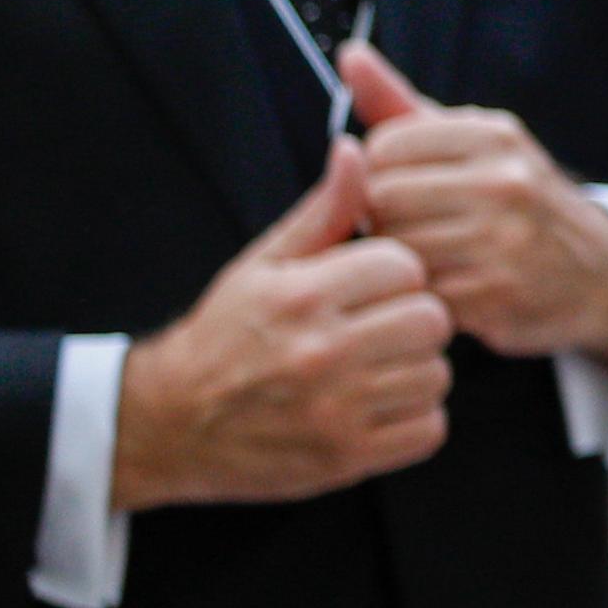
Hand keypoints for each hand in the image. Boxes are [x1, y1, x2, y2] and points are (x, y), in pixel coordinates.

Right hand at [110, 144, 454, 510]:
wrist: (171, 424)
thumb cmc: (226, 334)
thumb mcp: (264, 264)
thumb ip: (322, 211)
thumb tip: (357, 150)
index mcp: (303, 295)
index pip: (406, 266)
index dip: (397, 274)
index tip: (372, 288)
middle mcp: (321, 352)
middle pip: (432, 320)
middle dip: (413, 319)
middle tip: (381, 328)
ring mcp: (336, 410)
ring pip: (436, 374)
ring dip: (416, 370)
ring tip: (376, 367)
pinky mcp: (347, 457)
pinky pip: (429, 429)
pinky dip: (414, 420)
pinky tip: (378, 407)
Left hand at [340, 44, 607, 360]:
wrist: (594, 271)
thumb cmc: (512, 196)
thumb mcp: (468, 140)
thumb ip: (400, 101)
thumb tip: (350, 55)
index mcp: (494, 135)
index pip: (382, 147)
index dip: (378, 170)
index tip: (403, 183)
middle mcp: (504, 181)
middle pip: (382, 198)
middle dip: (382, 215)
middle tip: (406, 225)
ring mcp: (504, 240)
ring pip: (396, 246)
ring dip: (398, 256)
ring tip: (425, 253)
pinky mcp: (498, 295)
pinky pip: (420, 290)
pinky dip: (422, 290)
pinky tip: (446, 282)